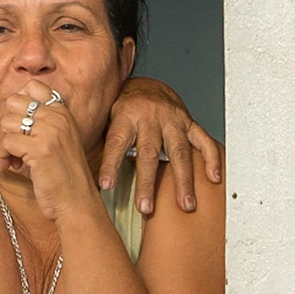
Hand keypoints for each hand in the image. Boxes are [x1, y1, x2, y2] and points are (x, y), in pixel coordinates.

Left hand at [0, 82, 101, 224]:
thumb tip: (3, 117)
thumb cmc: (62, 175)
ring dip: (4, 144)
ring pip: (7, 122)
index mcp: (62, 112)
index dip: (17, 106)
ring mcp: (50, 131)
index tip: (19, 126)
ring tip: (13, 159)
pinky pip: (6, 143)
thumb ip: (35, 125)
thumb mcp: (55, 141)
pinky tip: (13, 167)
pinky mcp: (40, 149)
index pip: (32, 86)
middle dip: (7, 125)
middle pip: (13, 102)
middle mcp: (57, 117)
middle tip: (13, 145)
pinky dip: (4, 157)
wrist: (76, 201)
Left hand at [101, 76, 222, 214]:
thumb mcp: (106, 119)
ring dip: (183, 181)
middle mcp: (150, 117)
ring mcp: (173, 120)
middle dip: (148, 183)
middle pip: (149, 153)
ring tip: (185, 205)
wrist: (146, 85)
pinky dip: (211, 158)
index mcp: (126, 116)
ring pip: (179, 152)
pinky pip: (202, 140)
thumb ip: (100, 143)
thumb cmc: (123, 107)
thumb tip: (80, 173)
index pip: (116, 144)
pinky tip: (214, 177)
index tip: (106, 187)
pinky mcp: (188, 123)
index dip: (110, 165)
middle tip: (145, 208)